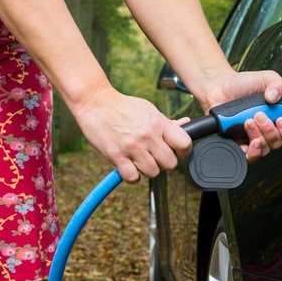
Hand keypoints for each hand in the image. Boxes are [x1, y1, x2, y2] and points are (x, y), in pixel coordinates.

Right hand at [73, 87, 192, 182]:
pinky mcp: (117, 156)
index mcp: (158, 123)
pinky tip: (128, 166)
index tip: (175, 151)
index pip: (184, 143)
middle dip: (164, 162)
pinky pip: (132, 177)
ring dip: (147, 169)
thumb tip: (186, 124)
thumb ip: (166, 122)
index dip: (183, 151)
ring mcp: (132, 147)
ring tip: (140, 161)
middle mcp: (148, 136)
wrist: (95, 103)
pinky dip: (132, 176)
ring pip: (153, 172)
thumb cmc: (123, 106)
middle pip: (170, 163)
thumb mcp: (148, 109)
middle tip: (154, 157)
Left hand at [198, 69, 281, 162]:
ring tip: (248, 121)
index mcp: (278, 118)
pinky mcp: (239, 144)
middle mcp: (267, 131)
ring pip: (264, 149)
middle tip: (259, 115)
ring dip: (258, 136)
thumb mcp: (265, 78)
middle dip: (270, 131)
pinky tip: (248, 141)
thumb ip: (277, 84)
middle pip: (278, 143)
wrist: (219, 88)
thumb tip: (276, 97)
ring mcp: (253, 138)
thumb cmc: (242, 85)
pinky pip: (248, 156)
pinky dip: (251, 152)